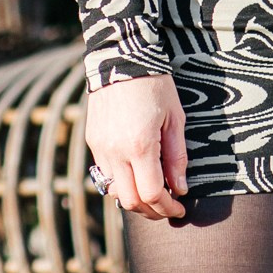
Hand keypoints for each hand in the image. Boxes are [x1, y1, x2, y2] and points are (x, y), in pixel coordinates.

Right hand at [84, 72, 188, 219]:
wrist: (121, 61)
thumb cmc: (156, 86)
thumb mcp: (175, 118)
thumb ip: (177, 156)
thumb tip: (179, 188)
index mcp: (140, 146)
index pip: (151, 194)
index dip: (167, 208)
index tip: (180, 208)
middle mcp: (114, 152)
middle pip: (130, 200)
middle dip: (151, 211)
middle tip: (169, 208)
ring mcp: (99, 149)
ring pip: (114, 191)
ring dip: (135, 199)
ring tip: (155, 194)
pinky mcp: (92, 142)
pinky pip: (105, 174)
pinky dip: (122, 183)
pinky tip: (138, 176)